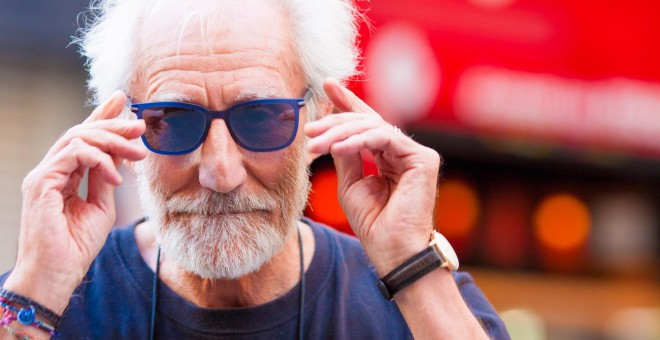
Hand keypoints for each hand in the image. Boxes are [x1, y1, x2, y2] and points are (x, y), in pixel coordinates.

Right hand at [3, 91, 146, 312]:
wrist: (57, 274)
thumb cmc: (77, 246)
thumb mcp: (101, 204)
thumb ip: (106, 177)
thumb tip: (119, 154)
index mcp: (63, 175)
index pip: (83, 139)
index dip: (101, 117)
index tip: (122, 101)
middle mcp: (51, 171)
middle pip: (80, 132)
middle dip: (112, 124)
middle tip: (140, 125)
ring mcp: (43, 175)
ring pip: (76, 138)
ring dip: (112, 140)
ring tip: (138, 153)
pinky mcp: (41, 183)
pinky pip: (73, 155)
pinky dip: (99, 161)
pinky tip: (117, 177)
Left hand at [305, 79, 440, 273]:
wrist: (392, 250)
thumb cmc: (373, 224)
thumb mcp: (350, 184)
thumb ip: (346, 155)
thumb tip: (334, 131)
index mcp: (388, 158)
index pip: (366, 124)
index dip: (348, 103)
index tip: (327, 85)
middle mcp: (403, 152)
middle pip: (367, 122)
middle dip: (335, 121)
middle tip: (309, 129)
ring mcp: (415, 154)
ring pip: (373, 126)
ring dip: (339, 133)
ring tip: (315, 144)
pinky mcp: (423, 158)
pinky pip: (385, 137)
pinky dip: (358, 140)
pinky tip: (336, 148)